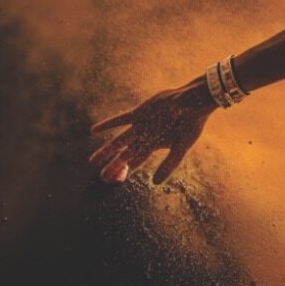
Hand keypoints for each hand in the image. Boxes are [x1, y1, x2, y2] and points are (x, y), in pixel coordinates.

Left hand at [88, 77, 218, 183]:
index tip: (115, 181)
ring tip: (92, 161)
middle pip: (125, 155)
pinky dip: (107, 125)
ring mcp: (140, 126)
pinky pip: (119, 120)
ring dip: (106, 151)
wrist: (192, 101)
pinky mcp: (138, 113)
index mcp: (154, 146)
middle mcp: (144, 138)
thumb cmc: (190, 125)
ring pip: (119, 141)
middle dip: (114, 166)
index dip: (125, 172)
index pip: (136, 162)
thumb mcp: (181, 147)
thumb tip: (155, 183)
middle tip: (102, 177)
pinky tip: (93, 131)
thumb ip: (169, 165)